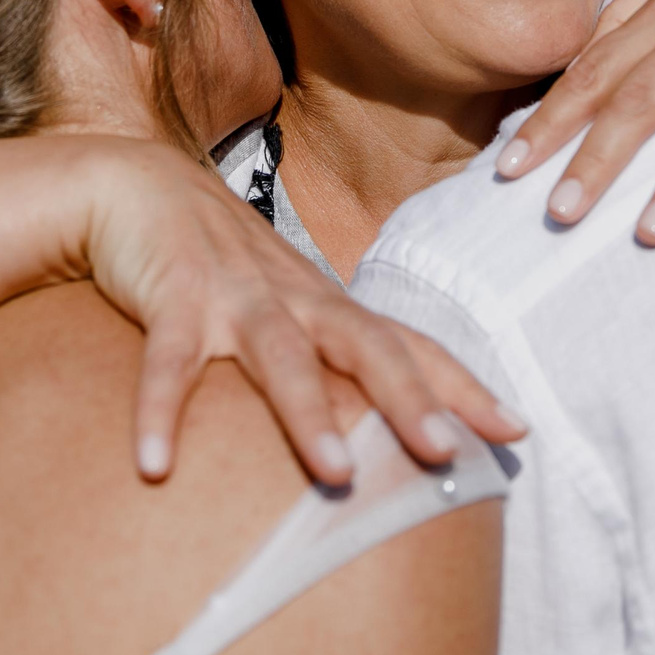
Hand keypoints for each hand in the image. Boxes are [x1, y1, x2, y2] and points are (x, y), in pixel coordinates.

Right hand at [77, 142, 525, 484]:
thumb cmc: (218, 259)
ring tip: (336, 473)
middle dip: (409, 398)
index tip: (516, 428)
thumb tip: (367, 432)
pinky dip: (160, 413)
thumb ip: (317, 355)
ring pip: (281, 354)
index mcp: (325, 304)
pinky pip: (169, 361)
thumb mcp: (278, 305)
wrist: (138, 182)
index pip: (408, 344)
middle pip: (365, 344)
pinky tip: (155, 468)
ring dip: (309, 413)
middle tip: (446, 454)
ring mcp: (235, 293)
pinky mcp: (173, 294)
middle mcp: (294, 296)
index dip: (461, 384)